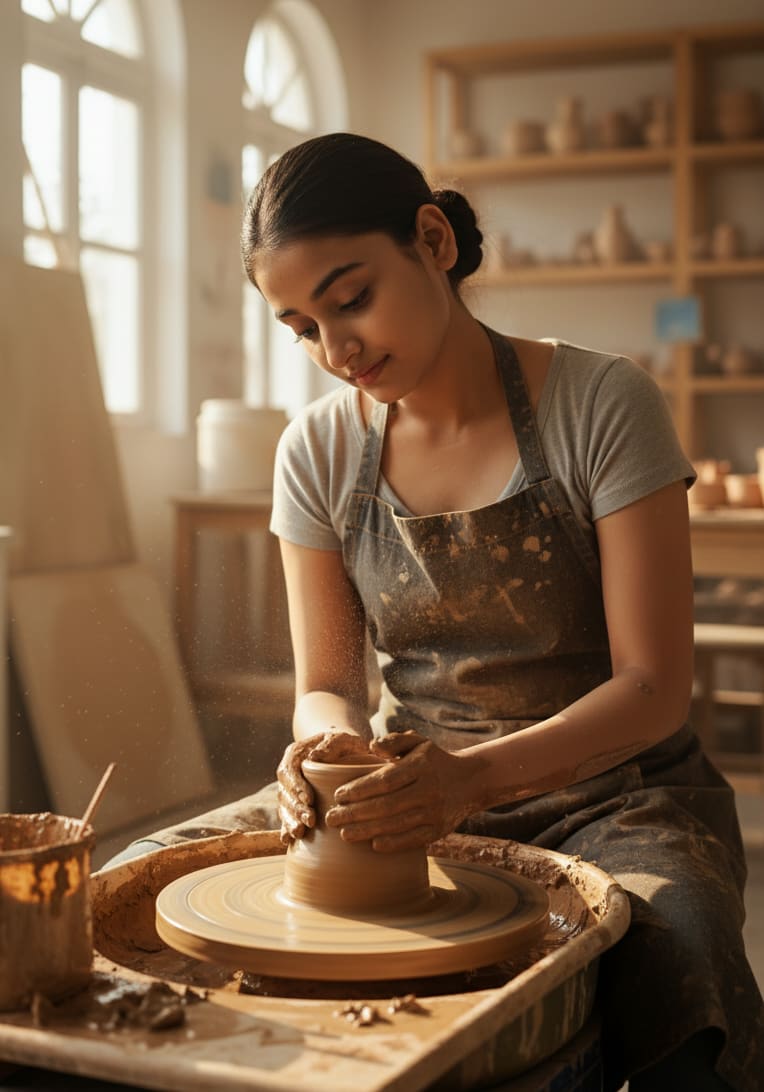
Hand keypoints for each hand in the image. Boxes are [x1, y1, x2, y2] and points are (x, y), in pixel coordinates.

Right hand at [276, 730, 369, 844]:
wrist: (345, 751)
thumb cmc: (345, 744)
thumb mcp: (342, 738)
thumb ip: (331, 744)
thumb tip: (314, 757)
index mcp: (295, 754)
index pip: (290, 770)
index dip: (296, 786)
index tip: (309, 799)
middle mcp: (289, 772)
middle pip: (284, 791)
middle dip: (295, 808)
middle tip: (309, 821)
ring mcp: (290, 789)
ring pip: (283, 806)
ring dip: (290, 820)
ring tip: (300, 833)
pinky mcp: (296, 803)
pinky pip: (286, 816)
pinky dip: (286, 827)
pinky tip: (289, 840)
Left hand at [325, 731, 474, 851]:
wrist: (470, 781)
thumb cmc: (434, 760)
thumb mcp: (418, 742)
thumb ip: (393, 741)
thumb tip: (371, 747)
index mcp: (420, 766)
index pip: (385, 780)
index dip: (359, 789)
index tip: (338, 795)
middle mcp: (429, 790)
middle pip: (386, 805)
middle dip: (355, 814)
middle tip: (331, 818)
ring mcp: (435, 812)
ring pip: (396, 825)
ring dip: (367, 831)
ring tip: (343, 834)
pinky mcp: (439, 831)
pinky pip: (412, 840)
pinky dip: (392, 844)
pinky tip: (372, 845)